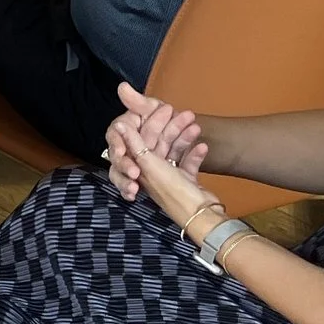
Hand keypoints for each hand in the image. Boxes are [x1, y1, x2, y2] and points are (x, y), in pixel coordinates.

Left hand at [108, 110, 218, 231]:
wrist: (201, 216)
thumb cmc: (172, 190)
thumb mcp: (150, 164)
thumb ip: (134, 144)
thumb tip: (119, 125)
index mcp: (139, 166)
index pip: (142, 138)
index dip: (152, 121)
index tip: (165, 108)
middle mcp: (152, 171)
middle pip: (160, 143)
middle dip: (173, 128)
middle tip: (188, 113)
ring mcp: (170, 177)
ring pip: (175, 151)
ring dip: (185, 139)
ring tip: (198, 126)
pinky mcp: (186, 183)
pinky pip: (188, 164)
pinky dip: (195, 156)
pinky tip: (204, 147)